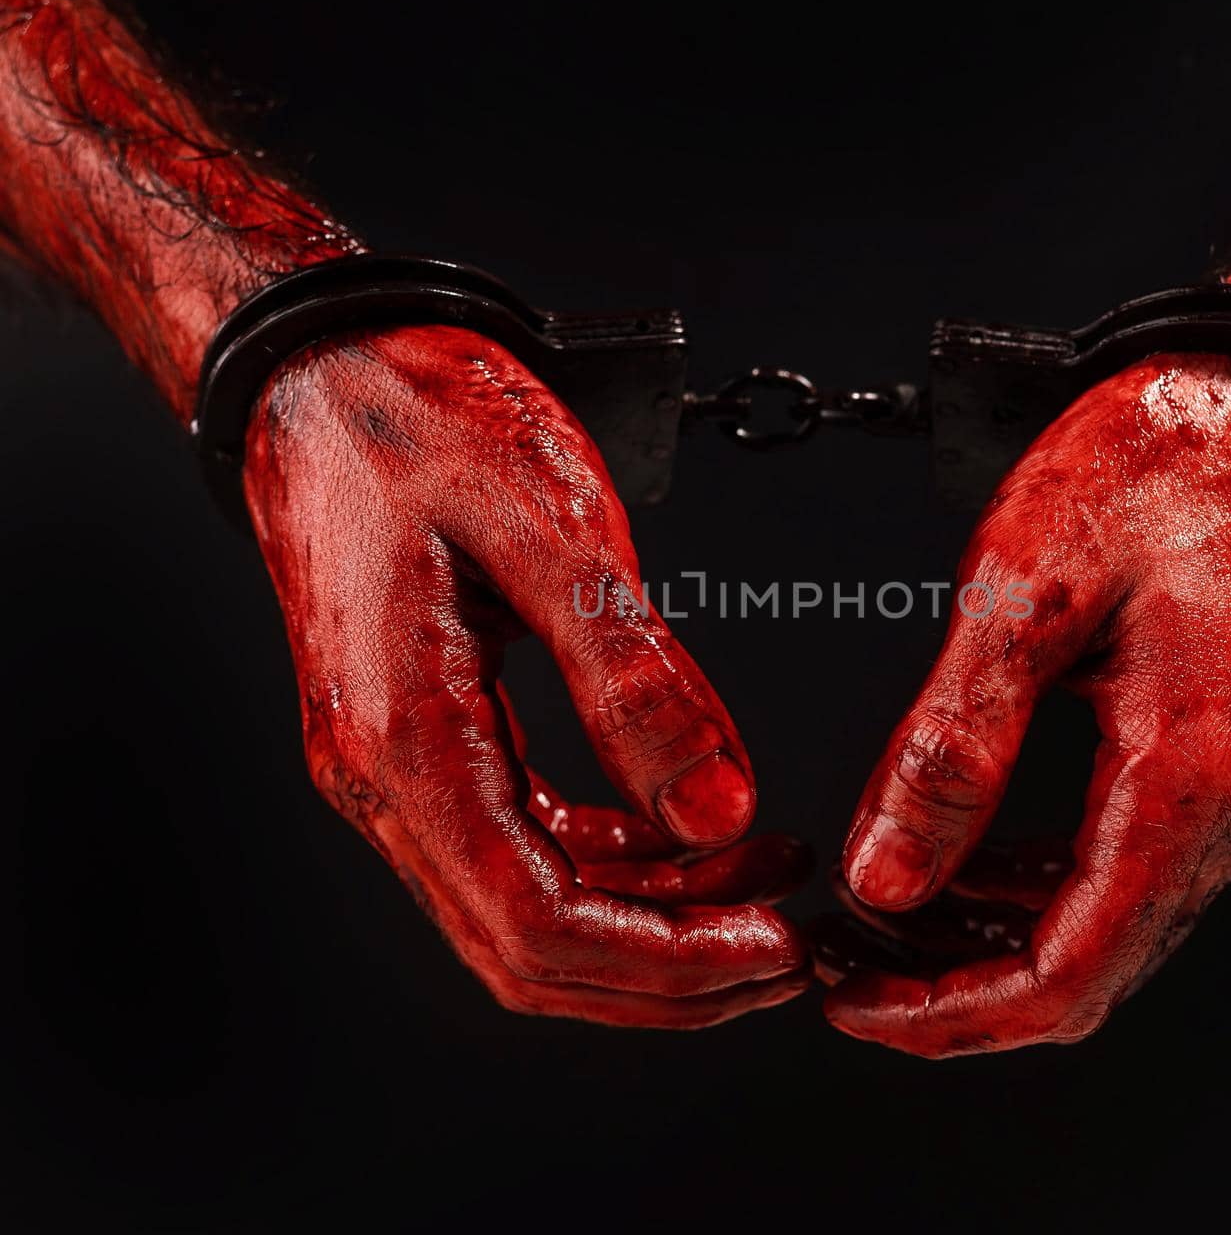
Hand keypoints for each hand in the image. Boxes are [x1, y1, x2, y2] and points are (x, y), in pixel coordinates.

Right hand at [242, 324, 810, 1025]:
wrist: (331, 373)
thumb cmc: (419, 420)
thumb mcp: (551, 529)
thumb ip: (633, 678)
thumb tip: (716, 807)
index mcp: (402, 739)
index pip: (537, 924)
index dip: (666, 961)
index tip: (769, 949)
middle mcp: (385, 777)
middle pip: (531, 950)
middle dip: (670, 971)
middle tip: (785, 947)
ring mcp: (400, 766)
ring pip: (532, 909)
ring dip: (654, 920)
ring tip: (764, 878)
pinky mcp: (430, 739)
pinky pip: (526, 844)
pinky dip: (618, 860)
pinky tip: (691, 829)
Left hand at [818, 353, 1230, 1055]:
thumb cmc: (1164, 464)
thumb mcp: (1025, 590)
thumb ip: (953, 745)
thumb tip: (886, 875)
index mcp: (1186, 777)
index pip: (1066, 975)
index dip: (948, 1016)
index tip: (851, 1004)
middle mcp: (1229, 808)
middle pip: (1087, 972)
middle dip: (956, 992)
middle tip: (848, 966)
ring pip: (1105, 929)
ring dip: (989, 943)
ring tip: (886, 918)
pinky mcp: (1222, 760)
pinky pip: (1124, 868)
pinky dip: (1035, 889)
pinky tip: (969, 859)